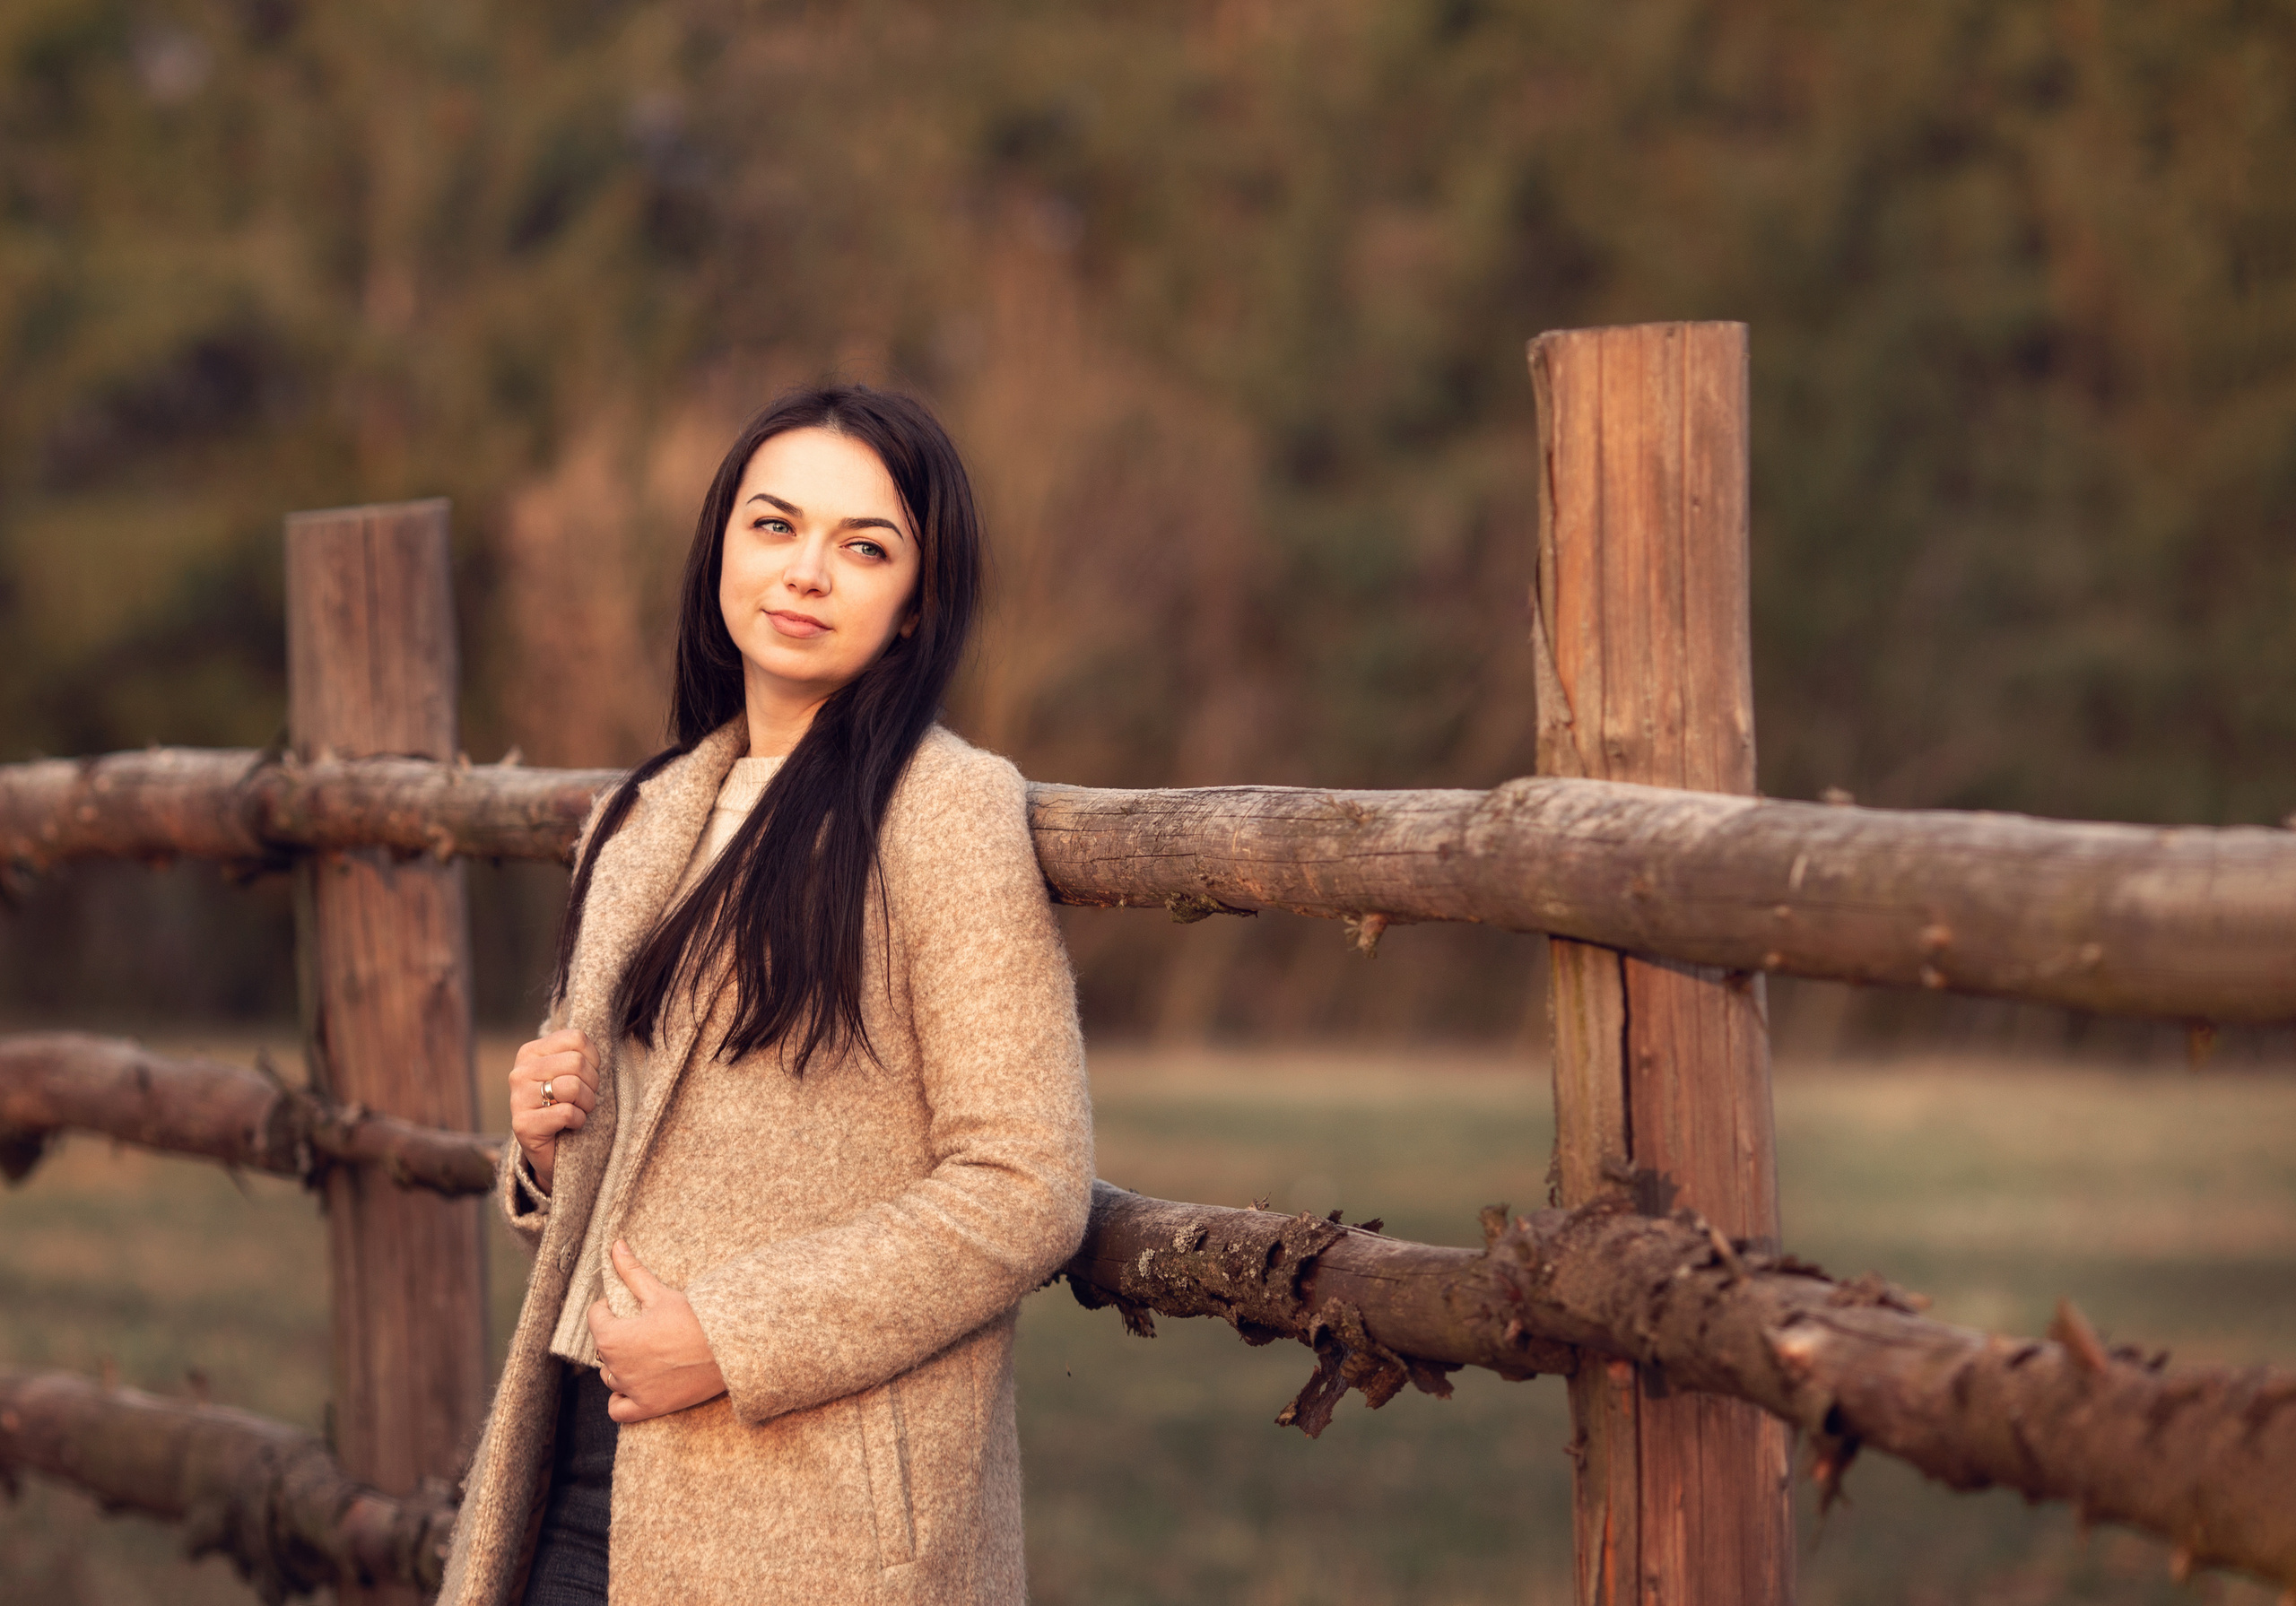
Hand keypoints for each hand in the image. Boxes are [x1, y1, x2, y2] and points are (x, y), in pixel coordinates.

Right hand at [507, 1029, 599, 1195]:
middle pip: (577, 1062)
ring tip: (577, 1111)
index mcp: (531, 1052)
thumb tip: (604, 1036)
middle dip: (592, 1084)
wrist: (552, 1150)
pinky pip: (567, 1113)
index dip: (593, 1059)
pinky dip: (578, 1122)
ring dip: (586, 1104)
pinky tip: (569, 1126)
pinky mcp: (523, 1125)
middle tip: (583, 1099)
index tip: (587, 1076)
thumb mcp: (572, 1072)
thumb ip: (579, 1053)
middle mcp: (519, 1072)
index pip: (577, 1038)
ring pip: (573, 1086)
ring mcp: (518, 1099)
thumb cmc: (567, 1104)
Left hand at [590, 1239, 727, 1423]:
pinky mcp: (648, 1407)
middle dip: (616, 1336)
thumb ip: (632, 1271)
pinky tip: (636, 1383)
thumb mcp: (660, 1293)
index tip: (629, 1306)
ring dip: (619, 1365)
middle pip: (603, 1349)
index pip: (595, 1318)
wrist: (728, 1348)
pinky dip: (622, 1398)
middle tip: (643, 1327)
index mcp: (613, 1337)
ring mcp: (632, 1390)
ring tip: (644, 1352)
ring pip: (610, 1377)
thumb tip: (615, 1245)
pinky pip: (618, 1409)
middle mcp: (616, 1367)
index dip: (610, 1307)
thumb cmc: (694, 1318)